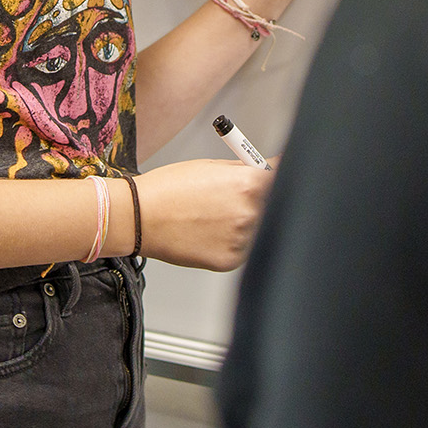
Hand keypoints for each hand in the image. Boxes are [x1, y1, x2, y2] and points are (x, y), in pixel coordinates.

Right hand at [133, 158, 276, 270]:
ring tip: (217, 216)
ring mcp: (242, 240)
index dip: (285, 173)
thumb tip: (269, 170)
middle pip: (275, 204)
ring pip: (258, 228)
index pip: (286, 176)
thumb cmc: (169, 188)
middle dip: (262, 199)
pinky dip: (233, 241)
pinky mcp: (230, 260)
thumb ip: (246, 171)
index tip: (289, 174)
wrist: (139, 217)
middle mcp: (250, 213)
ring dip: (247, 222)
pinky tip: (211, 232)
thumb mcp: (213, 167)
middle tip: (236, 197)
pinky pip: (243, 249)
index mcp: (249, 184)